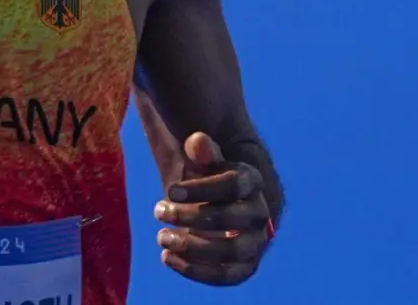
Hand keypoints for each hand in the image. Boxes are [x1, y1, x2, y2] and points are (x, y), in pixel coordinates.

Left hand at [154, 131, 270, 285]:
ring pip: (231, 251)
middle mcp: (259, 213)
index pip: (233, 185)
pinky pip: (227, 276)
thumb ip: (202, 153)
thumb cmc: (210, 180)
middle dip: (190, 217)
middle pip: (230, 219)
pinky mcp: (245, 266)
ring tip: (161, 236)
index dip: (201, 188)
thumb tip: (197, 140)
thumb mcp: (206, 163)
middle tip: (158, 210)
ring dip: (192, 247)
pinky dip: (196, 271)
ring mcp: (256, 242)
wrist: (223, 205)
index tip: (169, 190)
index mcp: (252, 181)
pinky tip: (167, 257)